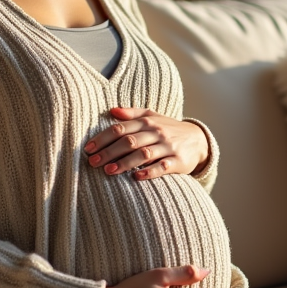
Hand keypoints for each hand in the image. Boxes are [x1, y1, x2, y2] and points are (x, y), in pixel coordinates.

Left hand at [84, 108, 208, 180]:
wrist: (198, 140)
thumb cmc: (168, 129)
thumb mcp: (152, 117)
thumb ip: (132, 113)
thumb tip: (111, 111)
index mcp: (147, 121)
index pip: (121, 129)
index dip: (103, 138)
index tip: (88, 149)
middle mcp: (157, 132)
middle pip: (130, 141)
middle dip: (109, 152)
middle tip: (93, 162)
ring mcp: (168, 147)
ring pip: (144, 154)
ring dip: (125, 162)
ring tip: (109, 171)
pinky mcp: (178, 161)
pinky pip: (163, 166)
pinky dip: (150, 172)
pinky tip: (137, 177)